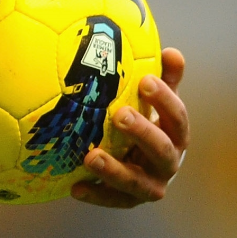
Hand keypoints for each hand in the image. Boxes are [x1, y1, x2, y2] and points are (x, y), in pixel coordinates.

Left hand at [72, 47, 187, 206]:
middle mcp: (168, 161)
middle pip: (161, 150)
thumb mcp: (153, 102)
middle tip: (120, 115)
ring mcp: (150, 184)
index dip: (164, 99)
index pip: (176, 117)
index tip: (145, 80)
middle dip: (142, 133)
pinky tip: (75, 187)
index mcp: (174, 134)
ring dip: (115, 170)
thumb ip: (163, 79)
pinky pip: (113, 199)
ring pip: (138, 182)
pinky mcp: (129, 199)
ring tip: (91, 157)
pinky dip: (96, 194)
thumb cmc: (146, 122)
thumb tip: (171, 52)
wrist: (143, 162)